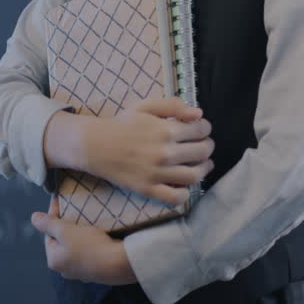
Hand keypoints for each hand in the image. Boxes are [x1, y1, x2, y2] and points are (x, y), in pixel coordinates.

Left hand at [32, 196, 135, 284]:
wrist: (118, 263)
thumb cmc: (89, 246)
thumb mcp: (65, 231)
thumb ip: (48, 224)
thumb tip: (33, 218)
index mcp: (54, 260)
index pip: (49, 233)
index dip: (54, 215)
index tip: (60, 199)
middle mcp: (64, 269)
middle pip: (62, 241)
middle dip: (67, 225)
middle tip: (74, 210)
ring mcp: (81, 272)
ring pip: (75, 247)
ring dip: (79, 234)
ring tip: (86, 220)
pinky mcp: (96, 271)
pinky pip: (88, 252)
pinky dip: (90, 243)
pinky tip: (97, 234)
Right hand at [84, 97, 213, 205]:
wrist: (95, 145)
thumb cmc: (122, 124)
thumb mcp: (145, 106)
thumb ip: (173, 105)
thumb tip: (198, 114)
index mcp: (165, 129)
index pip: (200, 130)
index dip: (205, 128)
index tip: (201, 129)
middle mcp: (164, 152)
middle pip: (202, 152)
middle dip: (208, 147)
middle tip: (204, 146)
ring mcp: (157, 173)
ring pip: (194, 176)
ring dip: (204, 169)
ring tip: (202, 165)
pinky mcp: (148, 189)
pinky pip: (175, 198)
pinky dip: (185, 193)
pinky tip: (184, 185)